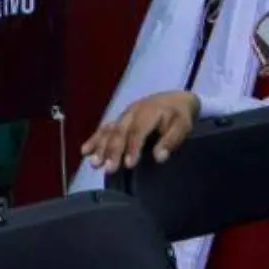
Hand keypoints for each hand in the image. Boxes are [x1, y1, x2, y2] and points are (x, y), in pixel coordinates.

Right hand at [80, 91, 200, 169]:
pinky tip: (85, 151)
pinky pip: (104, 128)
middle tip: (109, 169)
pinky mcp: (119, 119)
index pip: (138, 131)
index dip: (132, 148)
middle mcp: (133, 112)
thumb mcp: (183, 126)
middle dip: (113, 151)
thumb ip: (171, 141)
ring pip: (110, 130)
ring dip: (101, 147)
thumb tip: (159, 157)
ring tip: (95, 163)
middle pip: (120, 132)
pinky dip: (94, 140)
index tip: (128, 165)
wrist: (175, 99)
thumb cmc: (179, 116)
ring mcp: (124, 115)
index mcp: (149, 112)